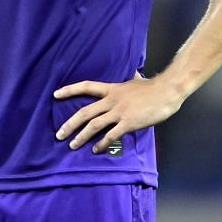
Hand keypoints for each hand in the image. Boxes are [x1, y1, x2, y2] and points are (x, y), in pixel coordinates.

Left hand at [54, 74, 185, 153]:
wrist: (166, 92)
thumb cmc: (153, 87)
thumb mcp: (137, 80)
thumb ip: (130, 79)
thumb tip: (133, 72)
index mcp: (112, 89)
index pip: (86, 87)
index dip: (70, 90)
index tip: (55, 94)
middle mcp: (111, 101)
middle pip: (85, 112)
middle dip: (70, 124)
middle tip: (59, 134)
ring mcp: (119, 113)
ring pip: (94, 125)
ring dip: (81, 136)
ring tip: (72, 145)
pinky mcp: (128, 123)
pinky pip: (111, 135)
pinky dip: (102, 143)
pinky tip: (96, 150)